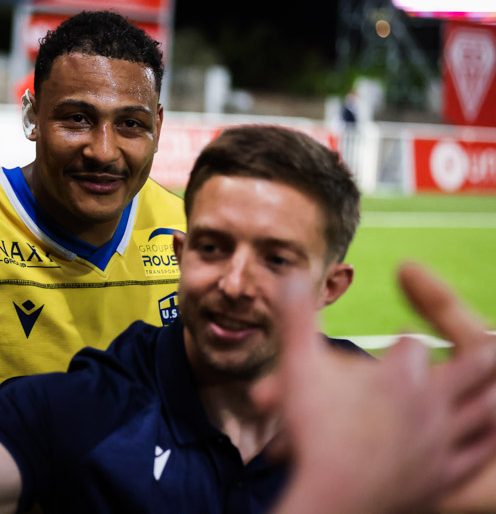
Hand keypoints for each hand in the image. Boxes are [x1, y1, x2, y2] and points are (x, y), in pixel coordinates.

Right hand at [256, 264, 495, 513]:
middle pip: (472, 368)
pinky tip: (489, 434)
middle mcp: (433, 405)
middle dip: (479, 353)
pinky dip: (487, 439)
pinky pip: (478, 453)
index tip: (402, 333)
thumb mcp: (299, 368)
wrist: (336, 499)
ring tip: (494, 384)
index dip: (406, 338)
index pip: (414, 345)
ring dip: (490, 393)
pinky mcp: (446, 477)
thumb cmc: (316, 432)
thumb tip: (290, 274)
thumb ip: (298, 319)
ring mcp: (444, 443)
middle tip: (489, 343)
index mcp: (402, 376)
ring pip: (485, 411)